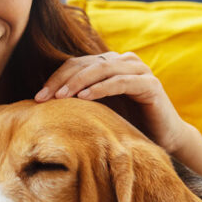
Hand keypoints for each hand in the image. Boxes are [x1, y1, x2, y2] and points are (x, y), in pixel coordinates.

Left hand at [34, 52, 201, 176]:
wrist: (164, 139)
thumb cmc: (128, 125)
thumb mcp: (99, 110)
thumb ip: (79, 100)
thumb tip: (43, 104)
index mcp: (109, 64)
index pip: (76, 64)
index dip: (55, 78)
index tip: (37, 97)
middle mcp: (124, 62)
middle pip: (85, 64)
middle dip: (62, 80)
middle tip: (44, 97)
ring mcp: (138, 70)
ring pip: (101, 68)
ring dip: (78, 82)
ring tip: (61, 97)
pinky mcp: (150, 84)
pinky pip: (121, 81)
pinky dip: (101, 88)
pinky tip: (84, 97)